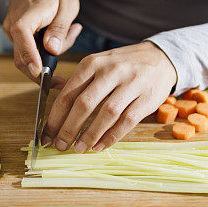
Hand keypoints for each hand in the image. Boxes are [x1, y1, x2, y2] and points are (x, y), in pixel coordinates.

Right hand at [2, 0, 81, 86]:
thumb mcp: (67, 3)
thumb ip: (60, 27)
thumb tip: (52, 49)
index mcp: (27, 15)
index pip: (23, 37)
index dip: (30, 57)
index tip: (40, 73)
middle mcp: (14, 25)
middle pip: (22, 57)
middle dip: (42, 72)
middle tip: (60, 82)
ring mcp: (12, 32)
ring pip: (29, 56)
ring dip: (50, 55)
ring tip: (71, 30)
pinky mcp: (16, 36)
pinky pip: (30, 49)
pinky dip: (46, 48)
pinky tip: (61, 33)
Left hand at [42, 42, 176, 151]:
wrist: (160, 58)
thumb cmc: (124, 65)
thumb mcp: (99, 64)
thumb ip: (79, 82)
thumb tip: (56, 108)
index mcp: (93, 63)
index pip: (68, 93)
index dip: (55, 118)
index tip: (46, 136)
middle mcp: (110, 71)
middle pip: (84, 104)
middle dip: (69, 128)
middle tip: (60, 145)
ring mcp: (131, 84)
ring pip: (107, 114)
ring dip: (90, 135)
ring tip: (79, 149)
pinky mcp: (146, 98)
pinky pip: (127, 121)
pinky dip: (112, 136)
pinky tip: (100, 146)